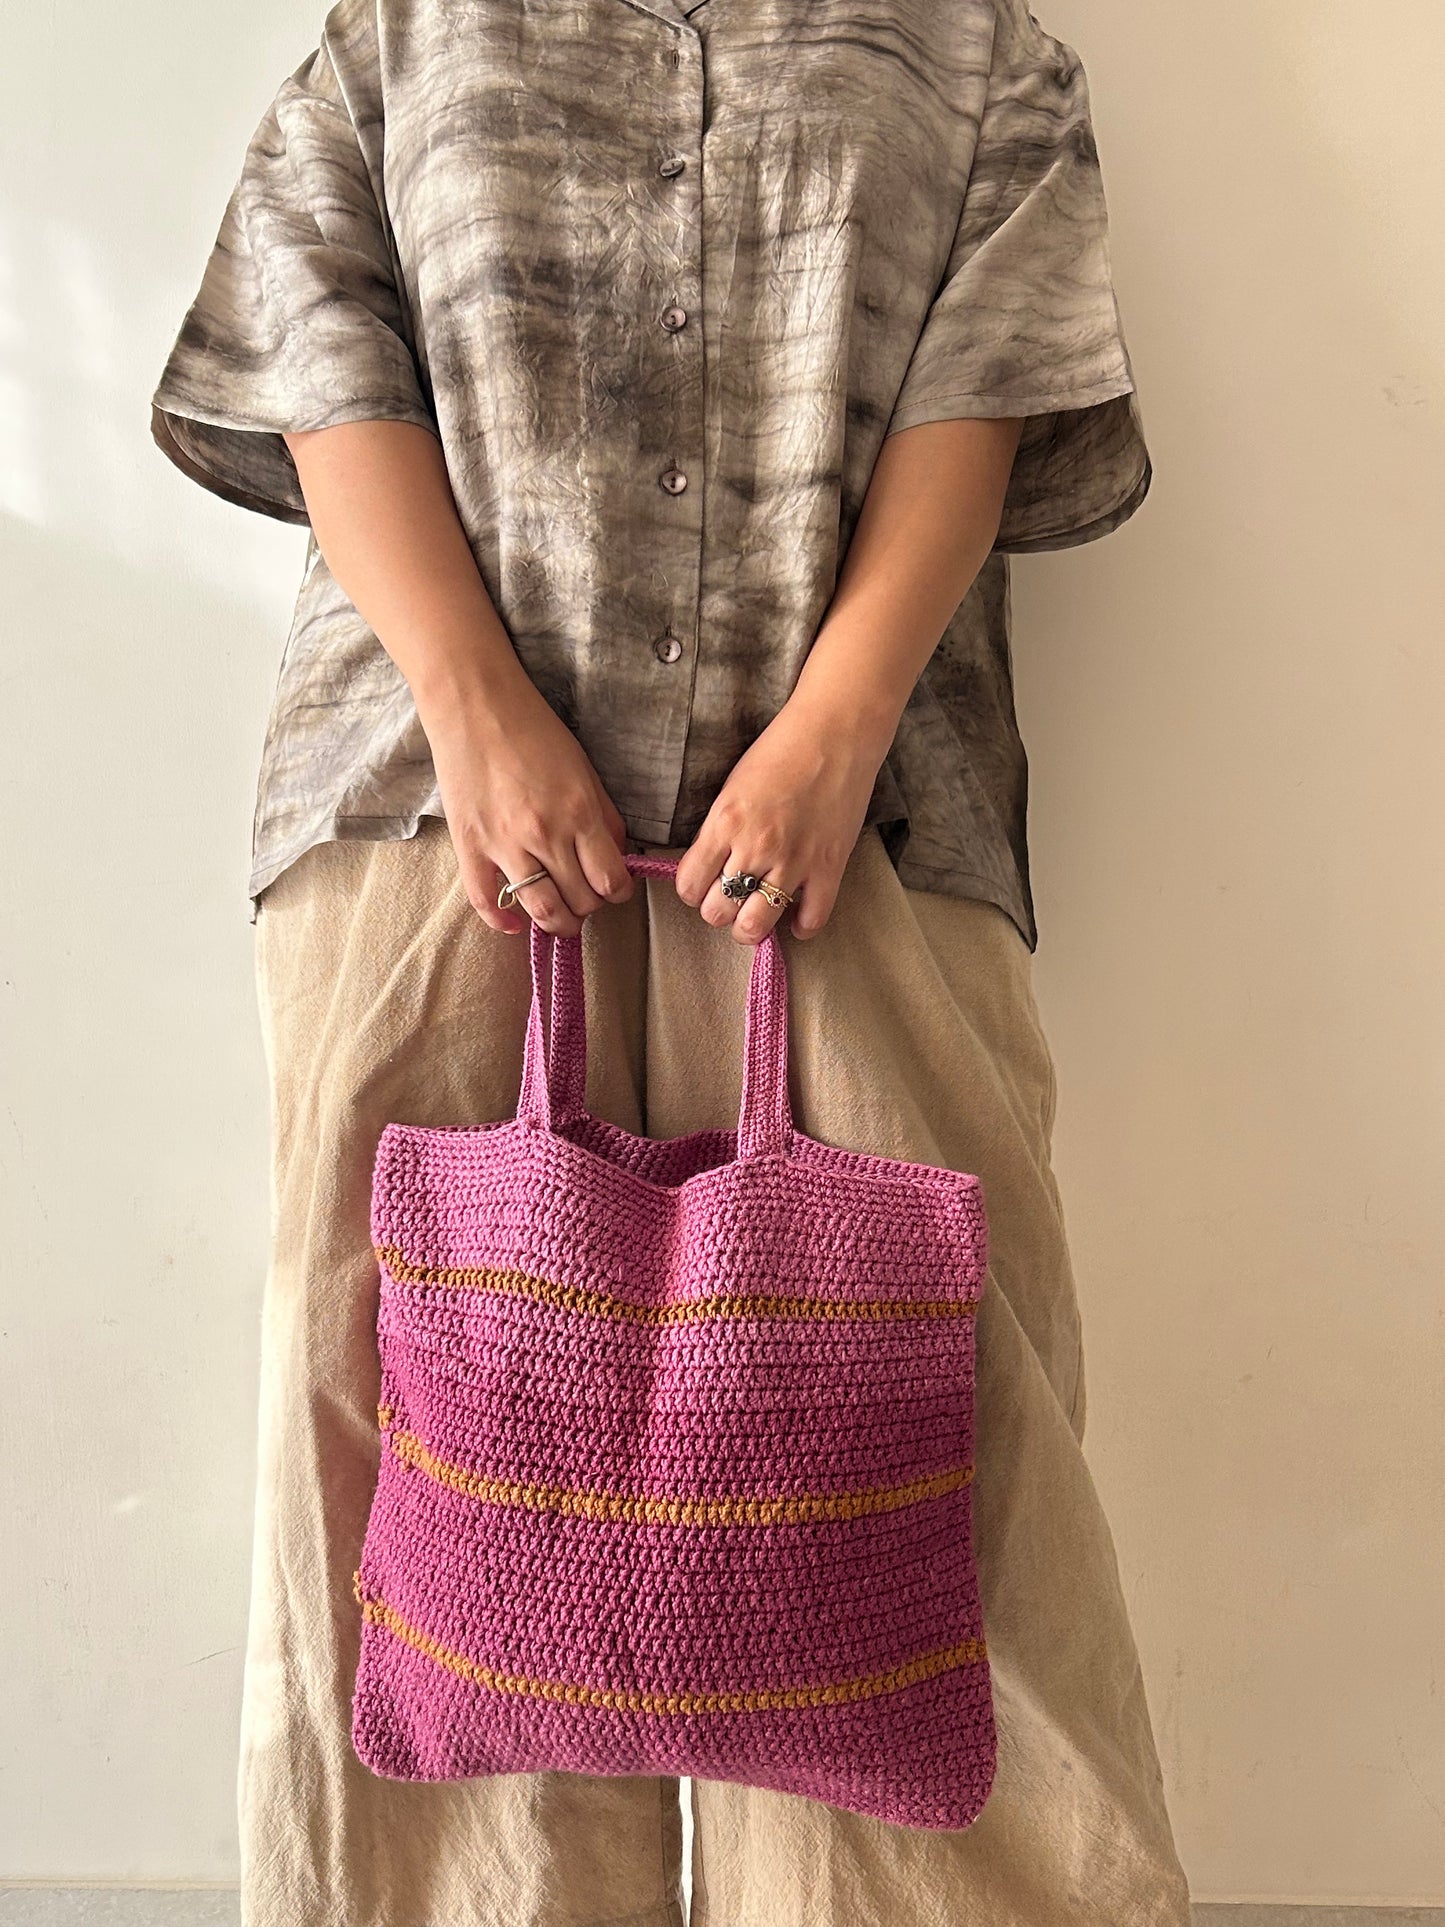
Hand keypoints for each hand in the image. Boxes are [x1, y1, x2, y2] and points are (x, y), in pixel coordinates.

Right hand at [423, 676, 634, 936]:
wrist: (474, 705)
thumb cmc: (533, 730)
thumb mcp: (584, 769)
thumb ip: (604, 817)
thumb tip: (615, 858)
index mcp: (579, 813)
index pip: (610, 881)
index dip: (618, 892)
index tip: (614, 888)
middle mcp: (545, 835)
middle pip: (580, 901)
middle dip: (590, 906)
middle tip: (587, 896)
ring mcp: (504, 844)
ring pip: (542, 910)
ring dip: (559, 922)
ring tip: (562, 916)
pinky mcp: (469, 846)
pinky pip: (486, 901)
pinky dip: (503, 923)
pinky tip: (516, 926)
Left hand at [674, 692, 894, 943]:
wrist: (836, 734)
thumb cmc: (781, 750)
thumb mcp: (732, 787)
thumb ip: (718, 829)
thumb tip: (709, 866)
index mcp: (725, 823)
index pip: (689, 884)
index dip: (691, 890)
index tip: (701, 884)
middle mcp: (755, 848)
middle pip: (718, 912)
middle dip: (717, 910)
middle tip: (728, 899)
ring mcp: (794, 862)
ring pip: (756, 925)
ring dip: (749, 927)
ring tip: (754, 916)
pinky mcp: (830, 868)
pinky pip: (812, 919)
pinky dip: (801, 926)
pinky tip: (795, 918)